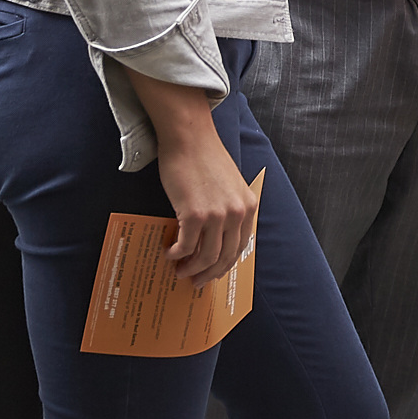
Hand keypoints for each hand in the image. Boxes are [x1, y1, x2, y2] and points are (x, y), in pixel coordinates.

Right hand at [130, 76, 255, 285]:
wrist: (189, 137)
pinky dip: (176, 254)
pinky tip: (169, 253)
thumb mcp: (229, 186)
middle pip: (224, 258)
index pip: (239, 248)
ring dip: (191, 268)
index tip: (211, 273)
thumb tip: (215, 238)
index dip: (224, 265)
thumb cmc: (204, 158)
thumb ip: (228, 210)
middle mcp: (237, 213)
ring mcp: (217, 215)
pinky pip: (186, 246)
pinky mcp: (195, 214)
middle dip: (208, 274)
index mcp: (248, 207)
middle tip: (194, 281)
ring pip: (205, 257)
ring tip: (179, 270)